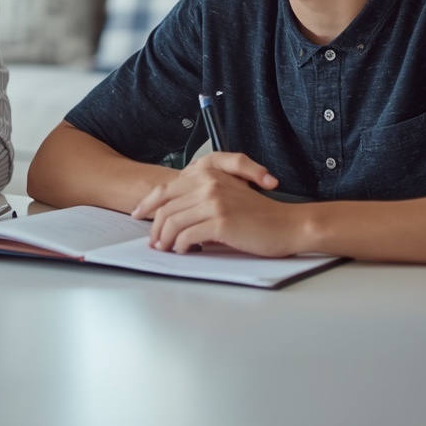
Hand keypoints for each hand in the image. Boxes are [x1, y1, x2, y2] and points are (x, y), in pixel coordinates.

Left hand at [131, 151, 300, 256]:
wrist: (287, 224)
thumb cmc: (259, 215)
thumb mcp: (227, 198)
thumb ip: (201, 201)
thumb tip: (174, 219)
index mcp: (208, 175)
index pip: (166, 189)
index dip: (148, 203)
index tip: (138, 214)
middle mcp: (208, 184)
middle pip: (166, 207)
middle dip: (155, 227)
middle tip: (153, 242)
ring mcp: (214, 202)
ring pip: (173, 222)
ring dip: (164, 239)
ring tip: (165, 249)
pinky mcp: (221, 221)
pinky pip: (188, 235)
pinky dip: (180, 245)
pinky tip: (183, 251)